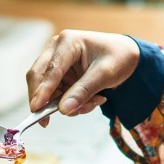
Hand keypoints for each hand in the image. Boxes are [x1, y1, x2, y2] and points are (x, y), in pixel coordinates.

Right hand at [26, 30, 140, 123]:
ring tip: (91, 104)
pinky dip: (70, 104)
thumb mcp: (105, 74)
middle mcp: (56, 50)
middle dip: (45, 101)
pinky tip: (89, 101)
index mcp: (67, 42)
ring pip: (46, 91)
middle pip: (38, 77)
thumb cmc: (118, 57)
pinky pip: (56, 96)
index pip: (50, 69)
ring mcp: (56, 64)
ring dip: (64, 104)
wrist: (127, 56)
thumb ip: (84, 91)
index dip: (42, 90)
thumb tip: (63, 109)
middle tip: (46, 121)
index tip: (36, 109)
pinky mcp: (59, 77)